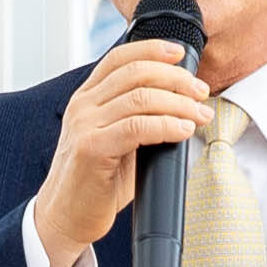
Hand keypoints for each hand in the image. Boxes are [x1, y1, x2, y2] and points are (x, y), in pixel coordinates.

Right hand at [26, 35, 217, 266]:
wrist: (65, 217)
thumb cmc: (96, 181)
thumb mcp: (115, 140)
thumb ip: (136, 118)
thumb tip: (182, 105)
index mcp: (86, 98)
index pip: (119, 58)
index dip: (152, 49)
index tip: (181, 54)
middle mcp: (82, 106)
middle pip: (135, 73)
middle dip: (176, 78)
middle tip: (201, 92)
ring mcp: (85, 126)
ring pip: (140, 98)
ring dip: (179, 104)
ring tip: (200, 115)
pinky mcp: (92, 149)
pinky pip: (137, 127)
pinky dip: (167, 125)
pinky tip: (183, 131)